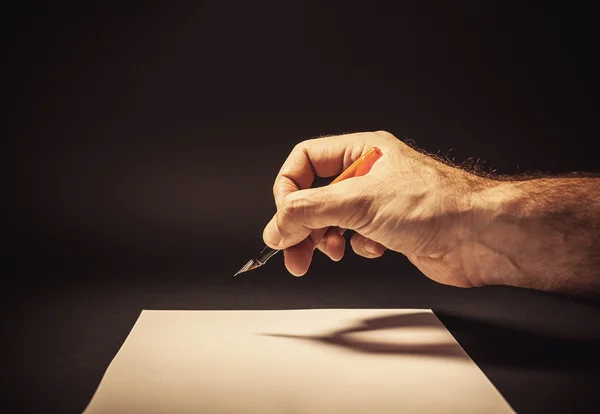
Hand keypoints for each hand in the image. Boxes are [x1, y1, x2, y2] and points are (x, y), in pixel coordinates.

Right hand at [262, 131, 489, 286]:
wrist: (479, 237)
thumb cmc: (437, 205)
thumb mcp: (359, 202)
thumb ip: (309, 213)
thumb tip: (275, 226)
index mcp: (361, 152)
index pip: (305, 161)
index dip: (288, 189)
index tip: (284, 218)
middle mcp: (367, 174)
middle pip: (314, 195)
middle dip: (301, 224)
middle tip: (293, 252)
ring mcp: (377, 202)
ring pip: (331, 219)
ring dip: (325, 238)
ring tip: (332, 252)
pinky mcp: (387, 228)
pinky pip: (352, 236)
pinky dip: (355, 246)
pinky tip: (372, 248)